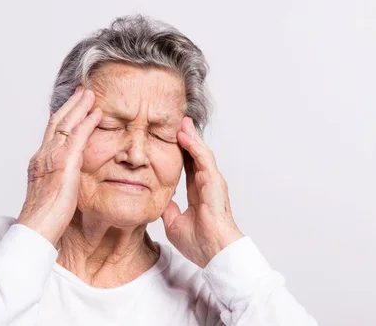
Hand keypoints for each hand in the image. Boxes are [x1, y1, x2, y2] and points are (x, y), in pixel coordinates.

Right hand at [17, 86, 101, 246]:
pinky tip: (97, 113)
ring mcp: (51, 158)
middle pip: (56, 122)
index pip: (51, 132)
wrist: (35, 230)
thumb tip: (68, 179)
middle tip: (82, 91)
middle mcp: (43, 155)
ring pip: (65, 124)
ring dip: (79, 107)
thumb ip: (60, 181)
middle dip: (70, 105)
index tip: (73, 106)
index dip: (63, 117)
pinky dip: (87, 122)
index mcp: (40, 162)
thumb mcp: (52, 194)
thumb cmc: (44, 220)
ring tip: (90, 94)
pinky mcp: (63, 164)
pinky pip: (77, 137)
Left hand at [161, 117, 244, 267]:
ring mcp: (212, 182)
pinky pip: (203, 159)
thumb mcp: (174, 223)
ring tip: (181, 122)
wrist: (215, 253)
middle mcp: (207, 185)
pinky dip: (194, 145)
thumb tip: (160, 201)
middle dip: (186, 139)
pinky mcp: (214, 182)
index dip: (180, 153)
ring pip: (200, 153)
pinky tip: (185, 135)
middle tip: (177, 123)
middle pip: (195, 156)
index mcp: (199, 193)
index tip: (171, 140)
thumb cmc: (200, 243)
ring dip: (190, 137)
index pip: (188, 167)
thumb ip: (169, 210)